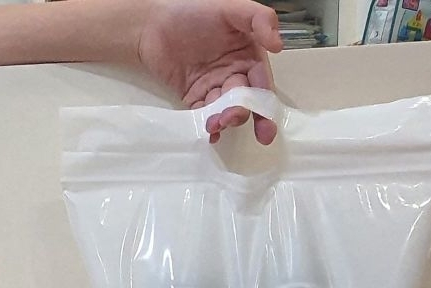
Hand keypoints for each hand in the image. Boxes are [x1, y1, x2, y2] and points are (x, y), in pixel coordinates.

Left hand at [137, 0, 282, 143]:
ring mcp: (214, 87)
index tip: (266, 123)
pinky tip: (209, 133)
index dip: (265, 104)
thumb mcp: (231, 9)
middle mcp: (234, 73)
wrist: (152, 24)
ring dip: (223, 121)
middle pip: (244, 102)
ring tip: (215, 124)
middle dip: (240, 113)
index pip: (261, 83)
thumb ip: (258, 20)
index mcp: (248, 55)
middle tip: (230, 118)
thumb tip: (278, 46)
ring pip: (224, 111)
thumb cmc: (193, 10)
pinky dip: (208, 125)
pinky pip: (205, 115)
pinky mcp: (194, 97)